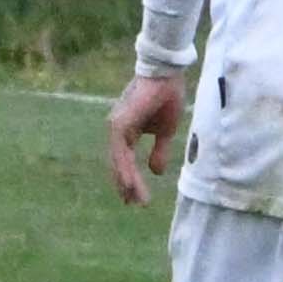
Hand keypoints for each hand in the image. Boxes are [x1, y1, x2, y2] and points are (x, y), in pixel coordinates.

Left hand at [108, 69, 186, 206]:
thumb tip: (155, 172)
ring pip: (118, 161)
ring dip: (126, 182)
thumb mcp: (165, 132)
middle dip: (126, 186)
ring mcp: (115, 127)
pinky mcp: (119, 124)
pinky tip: (130, 183)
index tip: (135, 198)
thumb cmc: (166, 99)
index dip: (130, 179)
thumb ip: (158, 151)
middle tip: (133, 204)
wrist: (166, 76)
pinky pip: (121, 151)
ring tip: (135, 200)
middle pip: (118, 164)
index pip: (125, 160)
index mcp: (126, 132)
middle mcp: (117, 130)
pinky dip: (125, 168)